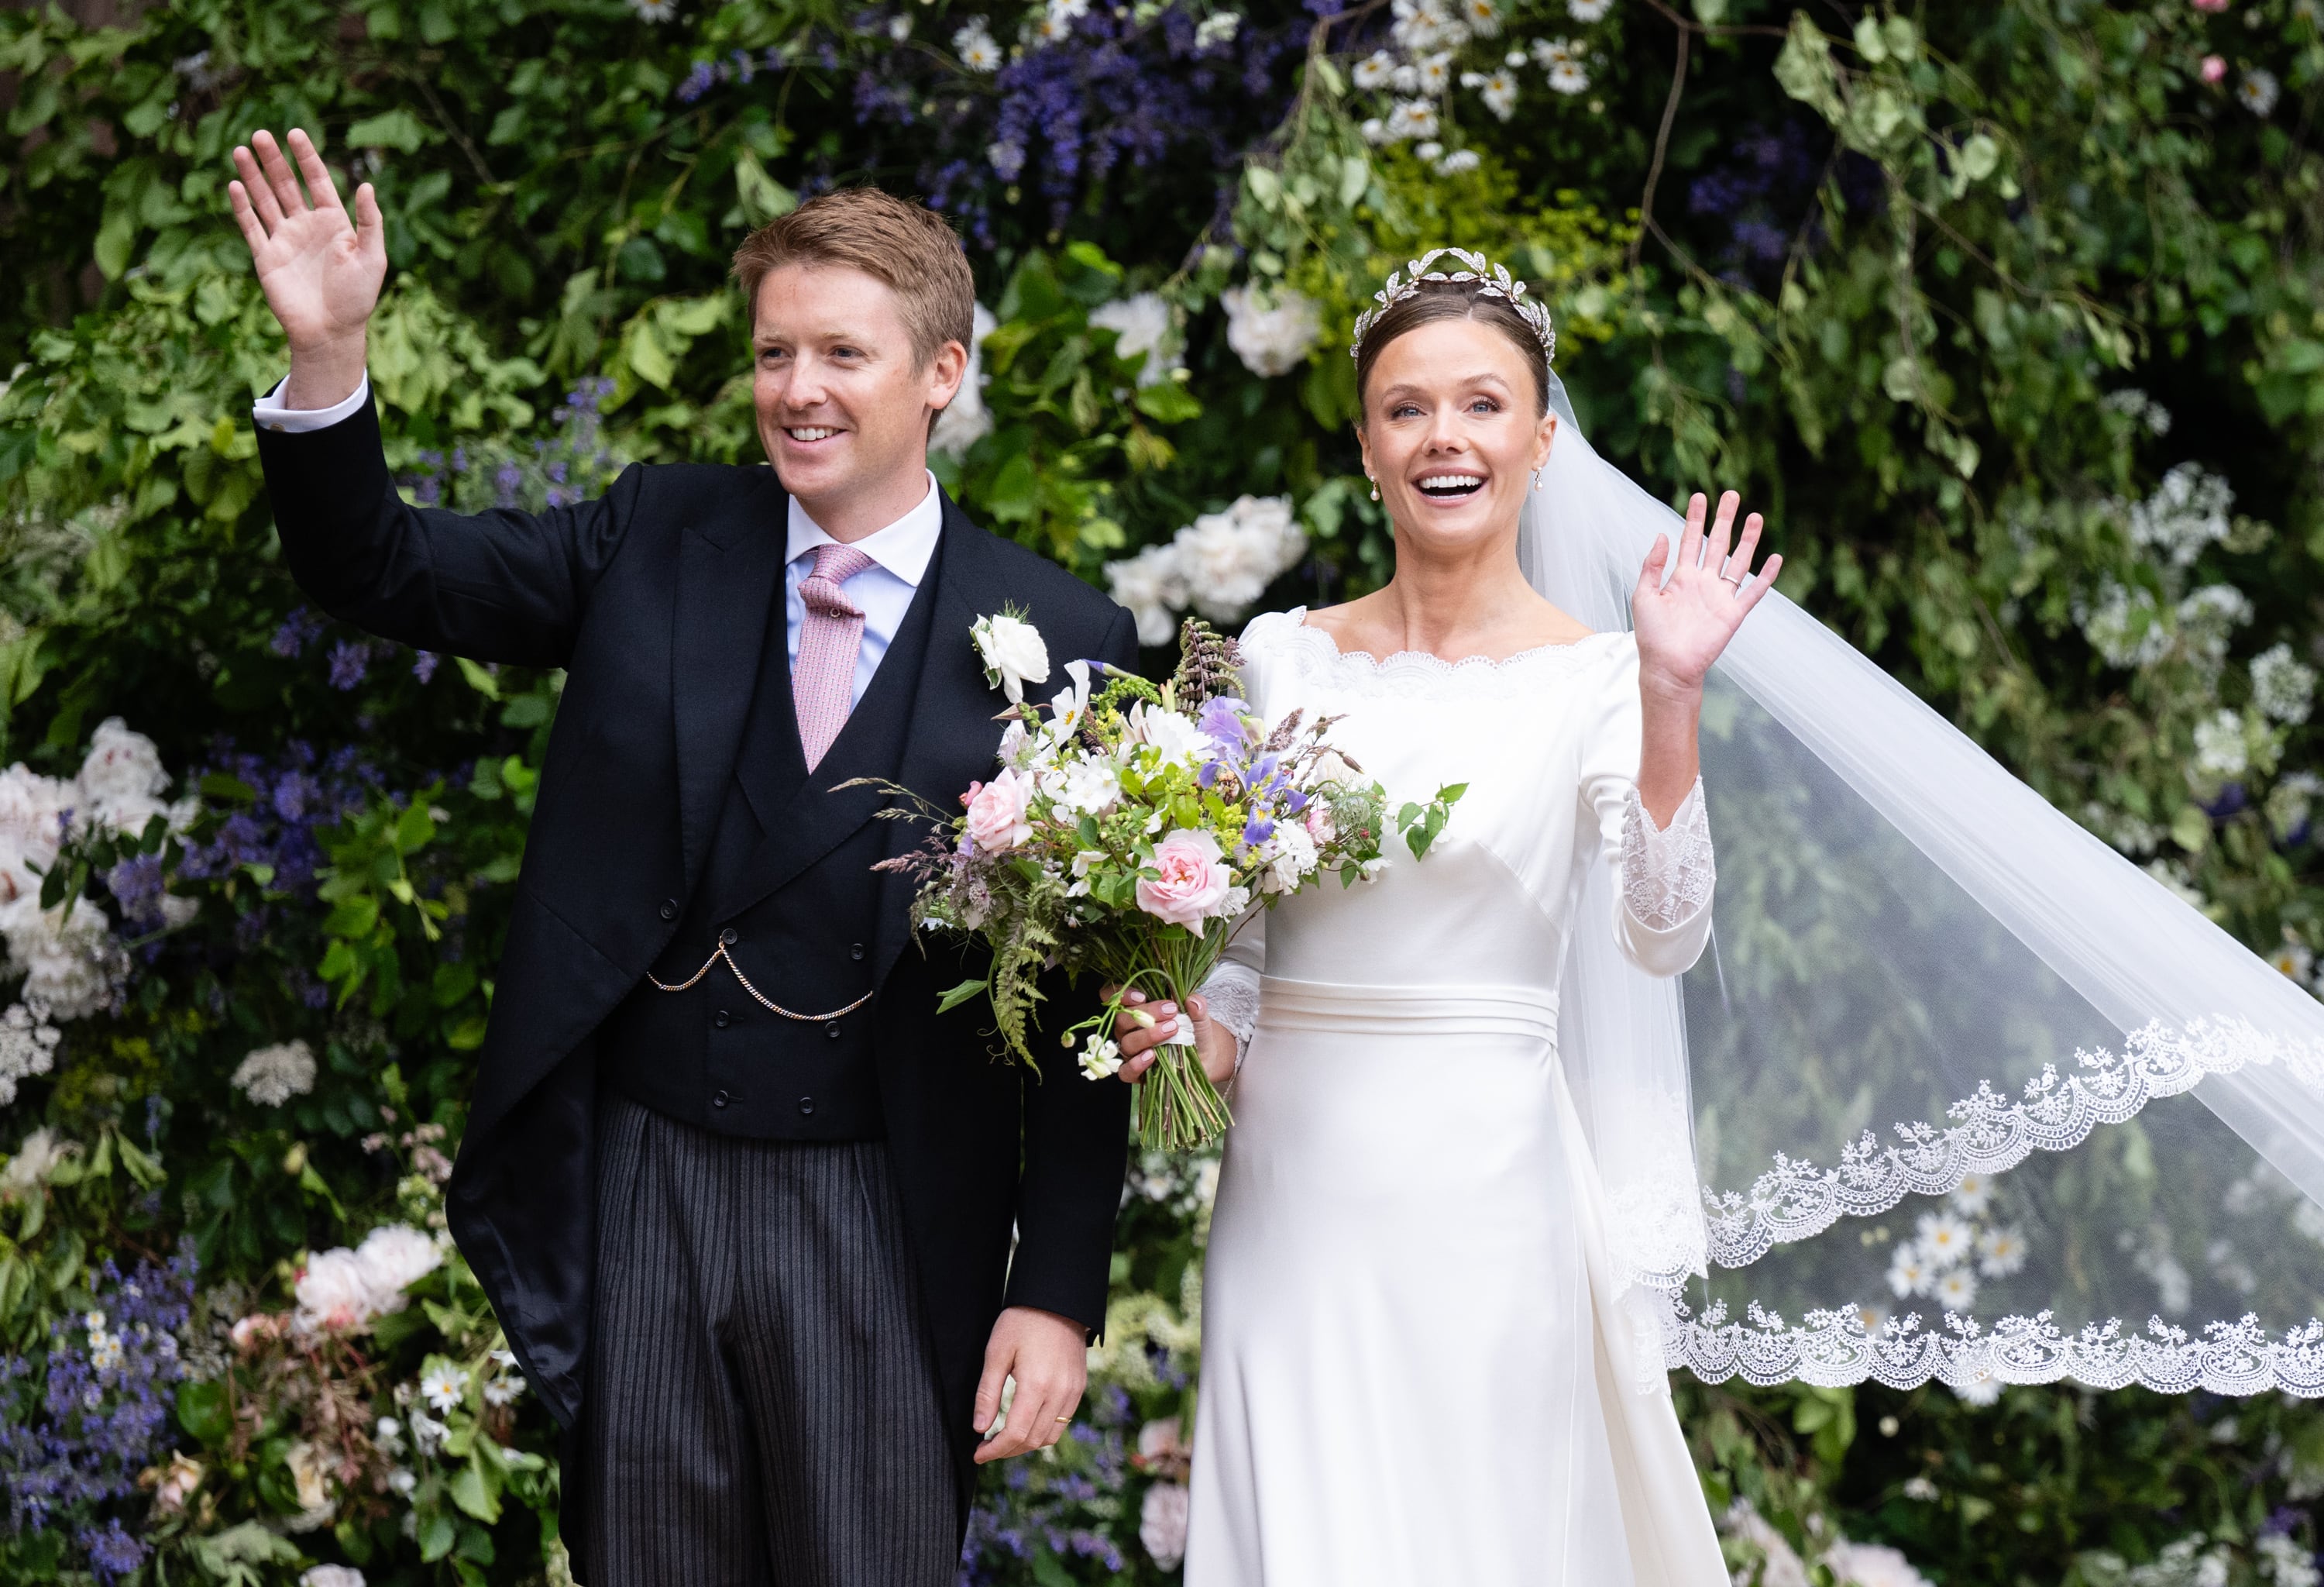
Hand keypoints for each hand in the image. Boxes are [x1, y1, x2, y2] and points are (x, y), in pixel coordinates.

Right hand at [228, 128, 385, 408]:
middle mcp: (307, 227)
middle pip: (286, 185)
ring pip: (265, 200)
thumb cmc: (357, 298)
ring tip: (240, 149)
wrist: (331, 332)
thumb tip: (366, 185)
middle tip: (259, 134)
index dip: (306, 157)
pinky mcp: (266, 258)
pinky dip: (243, 207)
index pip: (317, 181)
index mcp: (334, 224)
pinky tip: (235, 185)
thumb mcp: (373, 258)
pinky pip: (251, 227)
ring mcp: (285, 240)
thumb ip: (370, 222)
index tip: (295, 133)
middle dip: (273, 160)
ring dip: (253, 176)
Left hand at [972, 1306, 1086, 1462]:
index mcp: (1036, 1384)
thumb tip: (980, 1428)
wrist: (1058, 1301)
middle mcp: (1059, 1393)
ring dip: (1026, 1444)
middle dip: (1007, 1451)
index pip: (1016, 1434)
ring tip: (1005, 1440)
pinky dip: (1043, 1431)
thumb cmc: (1022, 1322)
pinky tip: (1026, 1424)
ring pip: (1050, 1436)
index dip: (995, 1450)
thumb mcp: (997, 1353)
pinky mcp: (1078, 1388)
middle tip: (987, 1448)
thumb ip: (987, 1393)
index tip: (978, 1454)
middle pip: (1033, 1440)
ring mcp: (1072, 1392)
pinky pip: (1062, 1422)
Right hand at [1104, 986, 1236, 1088]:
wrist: (1204, 1055)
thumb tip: (1193, 1001)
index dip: (1120, 993)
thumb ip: (1198, 1007)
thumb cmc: (1194, 1030)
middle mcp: (1129, 1030)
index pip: (1113, 996)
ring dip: (1147, 1035)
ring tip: (1171, 1030)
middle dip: (1146, 1013)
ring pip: (1126, 1043)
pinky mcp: (1136, 1073)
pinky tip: (1151, 1056)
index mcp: (1137, 1009)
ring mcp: (1131, 1052)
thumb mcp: (1199, 1016)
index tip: (1142, 995)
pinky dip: (1136, 1064)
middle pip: (1122, 1019)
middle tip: (1171, 1010)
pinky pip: (1126, 1071)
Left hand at [1632, 490, 1780, 695]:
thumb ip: (1652, 565)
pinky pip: (1754, 592)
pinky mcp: (1733, 613)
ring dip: (1747, 540)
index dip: (1695, 519)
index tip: (1700, 496)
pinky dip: (1766, 576)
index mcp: (1681, 578)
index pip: (1690, 541)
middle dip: (1724, 520)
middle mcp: (1703, 583)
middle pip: (1717, 544)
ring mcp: (1720, 597)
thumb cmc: (1652, 635)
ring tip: (1755, 516)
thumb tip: (1662, 534)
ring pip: (1738, 562)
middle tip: (1732, 495)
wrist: (1668, 666)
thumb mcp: (1644, 595)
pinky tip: (1775, 558)